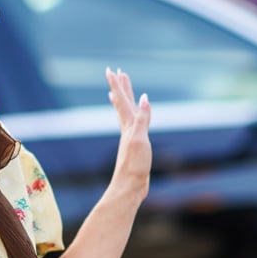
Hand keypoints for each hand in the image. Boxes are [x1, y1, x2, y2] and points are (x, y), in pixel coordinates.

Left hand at [106, 67, 151, 199]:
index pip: (122, 100)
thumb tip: (144, 98)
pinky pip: (132, 126)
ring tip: (119, 92)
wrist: (130, 187)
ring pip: (126, 113)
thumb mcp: (140, 139)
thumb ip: (142, 119)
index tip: (112, 70)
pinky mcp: (134, 147)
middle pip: (123, 103)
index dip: (118, 85)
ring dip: (123, 101)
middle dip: (121, 88)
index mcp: (128, 126)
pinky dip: (131, 117)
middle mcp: (127, 129)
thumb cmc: (134, 165)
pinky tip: (132, 120)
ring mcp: (130, 138)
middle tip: (118, 73)